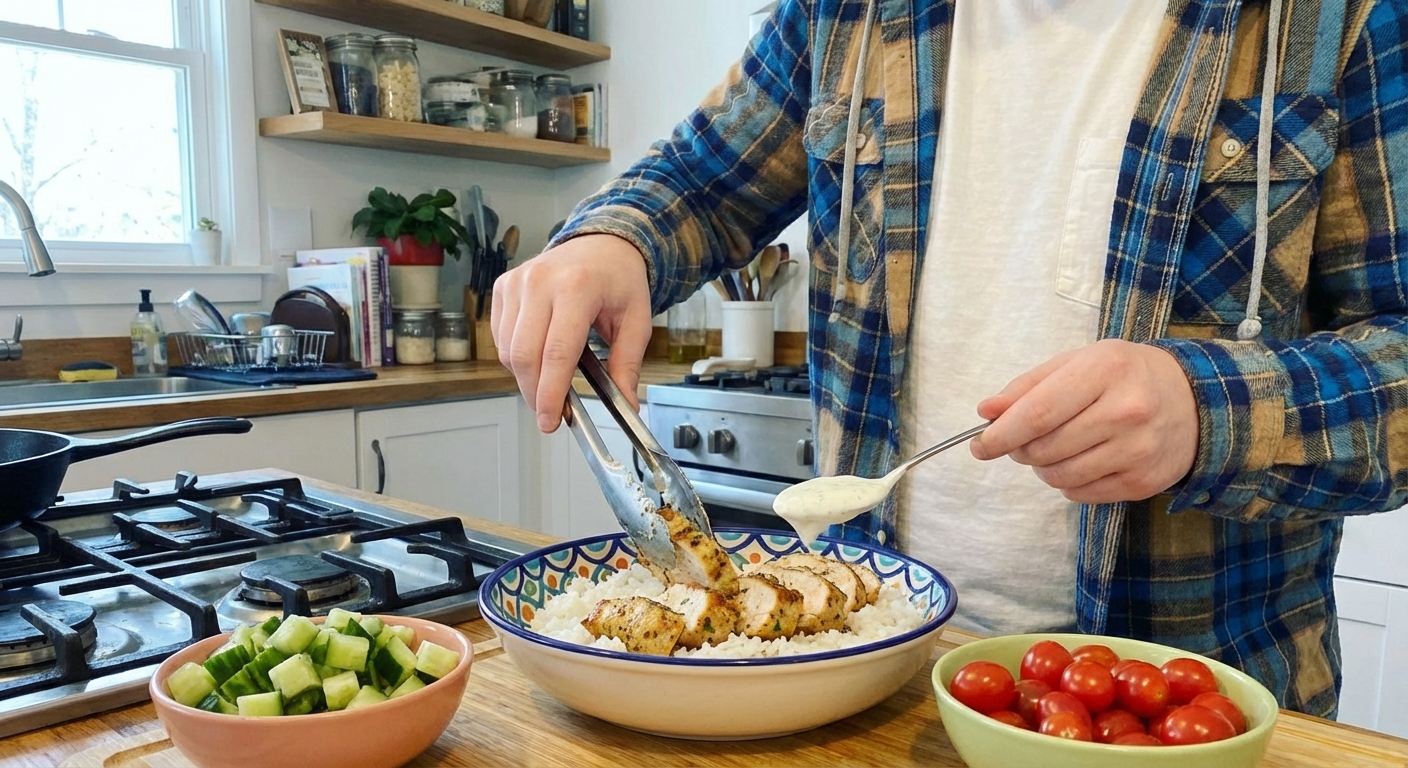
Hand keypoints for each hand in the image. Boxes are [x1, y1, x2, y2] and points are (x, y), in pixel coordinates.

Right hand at [492, 234, 652, 432]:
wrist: (600, 243)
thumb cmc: (619, 281)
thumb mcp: (636, 321)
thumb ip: (628, 364)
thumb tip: (626, 404)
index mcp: (578, 288)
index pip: (557, 353)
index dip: (551, 393)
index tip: (551, 420)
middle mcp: (541, 282)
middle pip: (526, 355)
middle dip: (535, 393)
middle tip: (550, 413)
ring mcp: (518, 282)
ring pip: (509, 350)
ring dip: (525, 377)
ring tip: (549, 382)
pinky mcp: (503, 286)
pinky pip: (501, 336)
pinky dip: (516, 356)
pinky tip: (538, 354)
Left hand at [968, 339, 1199, 503]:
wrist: (1195, 400)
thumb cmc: (1123, 375)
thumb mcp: (1078, 362)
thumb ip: (1028, 386)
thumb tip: (986, 411)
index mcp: (1104, 371)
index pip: (1038, 413)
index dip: (1001, 434)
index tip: (980, 445)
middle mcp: (1125, 412)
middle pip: (1044, 448)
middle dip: (1019, 449)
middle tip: (1022, 440)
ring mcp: (1138, 451)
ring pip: (1059, 476)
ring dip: (1042, 467)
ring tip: (1053, 448)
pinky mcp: (1143, 482)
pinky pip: (1080, 493)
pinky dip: (1067, 482)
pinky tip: (1081, 460)